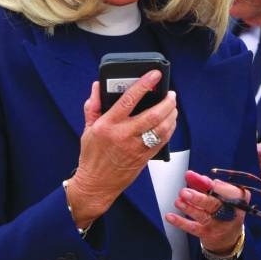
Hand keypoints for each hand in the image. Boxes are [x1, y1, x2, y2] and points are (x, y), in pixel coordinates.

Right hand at [66, 70, 176, 227]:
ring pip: (162, 128)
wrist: (96, 184)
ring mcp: (136, 148)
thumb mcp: (88, 128)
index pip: (129, 99)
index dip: (144, 84)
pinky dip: (170, 129)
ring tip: (172, 106)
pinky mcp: (144, 158)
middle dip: (167, 102)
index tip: (154, 75)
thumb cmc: (92, 156)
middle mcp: (124, 135)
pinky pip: (162, 141)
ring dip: (171, 115)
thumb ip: (93, 105)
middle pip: (153, 115)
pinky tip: (170, 122)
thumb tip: (97, 87)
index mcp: (108, 125)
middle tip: (171, 94)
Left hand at [166, 170, 246, 254]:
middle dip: (198, 197)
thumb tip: (194, 177)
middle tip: (185, 192)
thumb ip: (210, 185)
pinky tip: (170, 216)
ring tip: (178, 201)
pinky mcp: (206, 234)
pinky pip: (193, 227)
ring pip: (203, 216)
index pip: (227, 192)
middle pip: (214, 205)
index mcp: (238, 201)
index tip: (203, 180)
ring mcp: (217, 225)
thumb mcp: (225, 195)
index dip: (214, 186)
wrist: (229, 237)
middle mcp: (229, 214)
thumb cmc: (226, 209)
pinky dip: (180, 222)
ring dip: (189, 208)